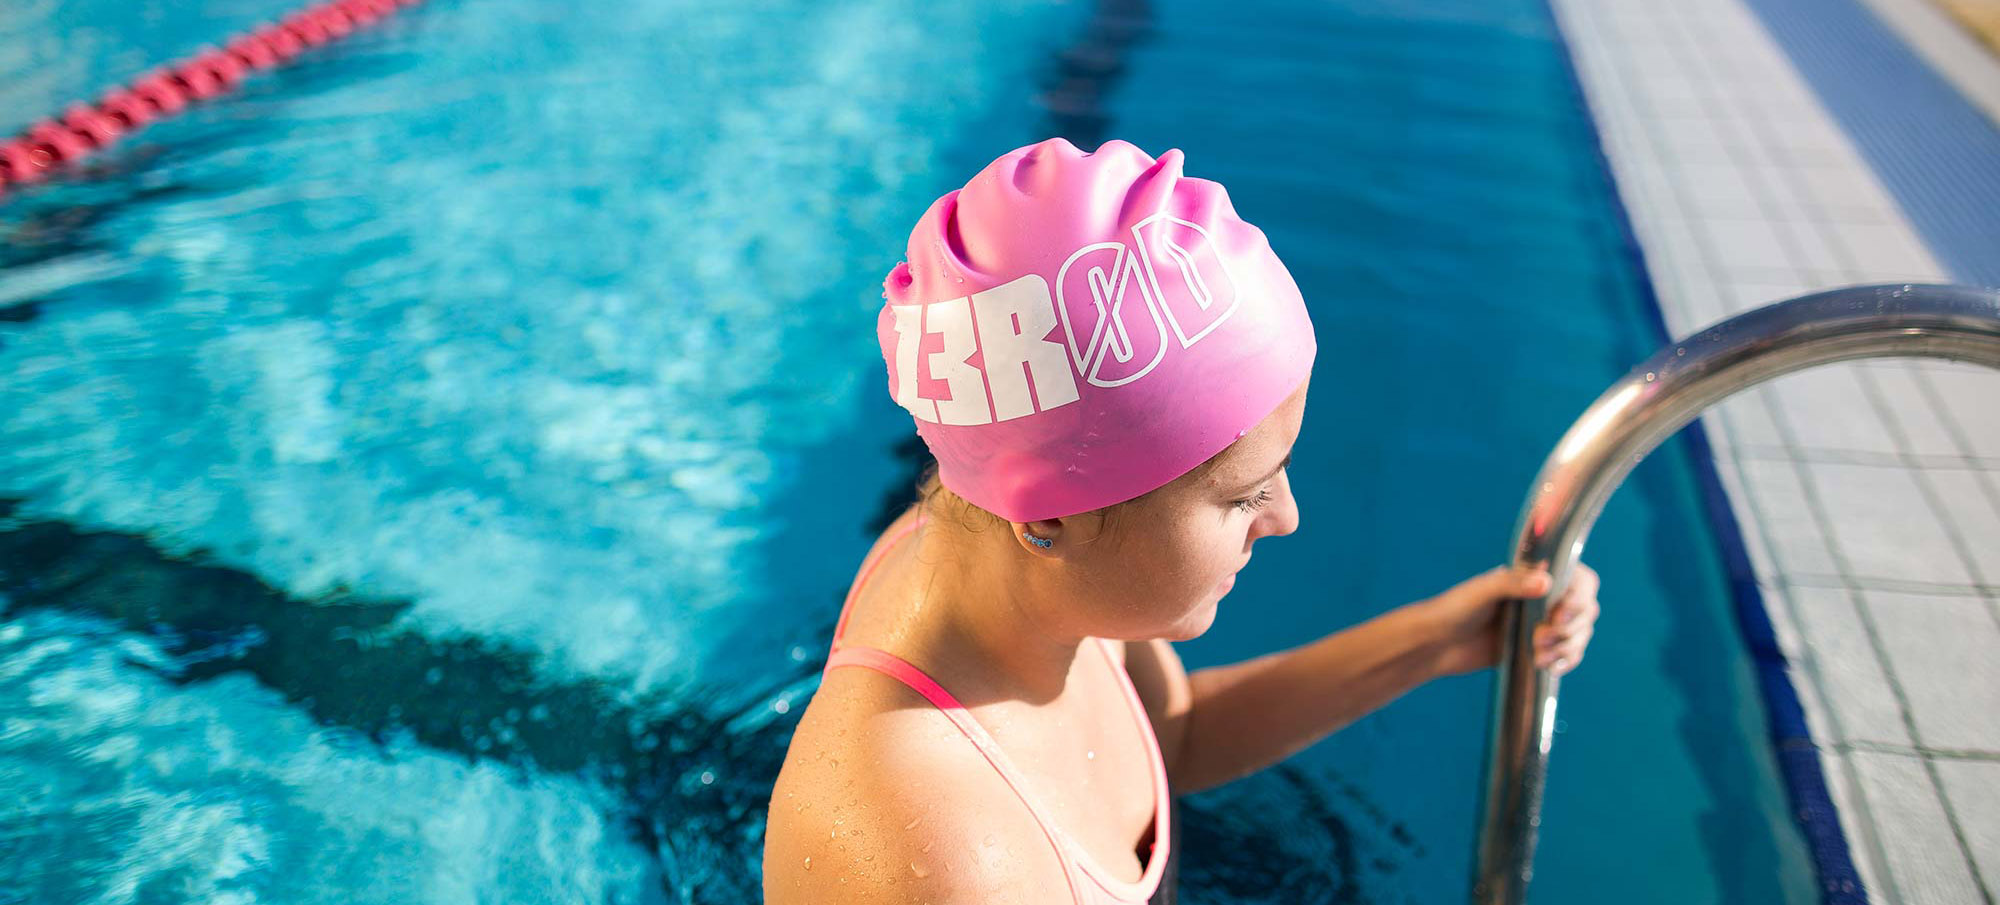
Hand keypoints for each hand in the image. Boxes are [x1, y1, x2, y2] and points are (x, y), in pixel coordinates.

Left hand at [1410, 562, 1600, 678]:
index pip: (1578, 579)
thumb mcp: (1482, 591)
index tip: (1558, 615)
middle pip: (1585, 609)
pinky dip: (1566, 660)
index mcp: (1533, 576)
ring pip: (1579, 633)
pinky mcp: (1540, 648)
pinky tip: (1550, 666)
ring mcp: (1543, 623)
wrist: (1437, 644)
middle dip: (1569, 627)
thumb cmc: (1454, 609)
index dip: (1577, 597)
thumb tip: (1546, 582)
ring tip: (1538, 656)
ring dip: (1567, 647)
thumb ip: (1513, 584)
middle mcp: (1544, 597)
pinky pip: (1569, 653)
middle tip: (1539, 638)